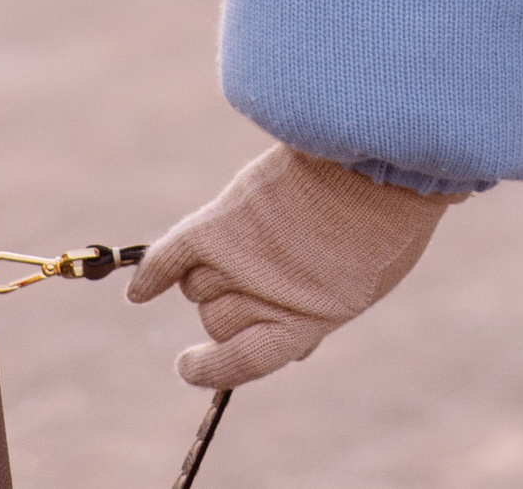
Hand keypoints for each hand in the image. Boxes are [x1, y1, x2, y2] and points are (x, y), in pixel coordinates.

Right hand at [126, 144, 460, 387]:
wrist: (383, 154)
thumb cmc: (383, 218)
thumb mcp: (359, 283)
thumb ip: (317, 315)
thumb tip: (297, 353)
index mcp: (305, 324)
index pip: (238, 364)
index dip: (210, 369)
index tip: (188, 365)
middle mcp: (265, 300)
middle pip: (215, 317)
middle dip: (234, 295)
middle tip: (266, 253)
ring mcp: (242, 261)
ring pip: (196, 283)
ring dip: (212, 264)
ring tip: (254, 227)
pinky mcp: (224, 220)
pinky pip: (173, 254)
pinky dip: (152, 270)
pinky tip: (138, 289)